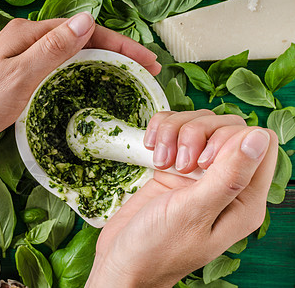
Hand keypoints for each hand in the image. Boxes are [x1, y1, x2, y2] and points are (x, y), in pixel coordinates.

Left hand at [0, 12, 160, 155]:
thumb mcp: (20, 75)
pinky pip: (59, 72)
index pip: (83, 31)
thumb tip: (86, 21)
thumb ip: (53, 48)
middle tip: (145, 70)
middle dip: (116, 53)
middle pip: (81, 41)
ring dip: (102, 64)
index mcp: (28, 35)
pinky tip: (93, 87)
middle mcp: (28, 42)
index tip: (145, 59)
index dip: (119, 44)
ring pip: (72, 57)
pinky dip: (81, 76)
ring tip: (128, 78)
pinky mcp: (22, 79)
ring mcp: (25, 60)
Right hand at [86, 110, 277, 286]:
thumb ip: (229, 175)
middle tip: (180, 163)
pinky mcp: (175, 167)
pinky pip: (174, 129)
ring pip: (199, 123)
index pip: (259, 143)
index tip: (202, 162)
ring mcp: (199, 174)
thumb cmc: (157, 248)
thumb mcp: (193, 213)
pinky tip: (151, 151)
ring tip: (160, 160)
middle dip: (197, 134)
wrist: (123, 260)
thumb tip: (260, 137)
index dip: (229, 140)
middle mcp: (226, 182)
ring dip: (174, 133)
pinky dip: (160, 131)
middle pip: (227, 126)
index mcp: (244, 200)